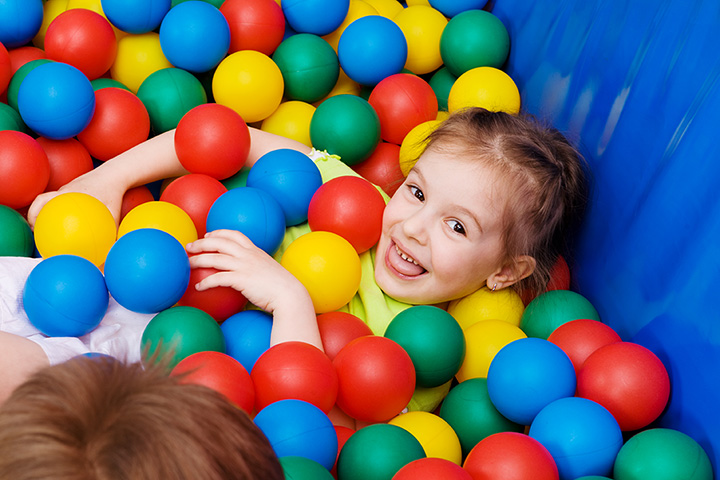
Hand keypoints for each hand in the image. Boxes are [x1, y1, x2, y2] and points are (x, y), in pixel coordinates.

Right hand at [27, 169, 125, 228]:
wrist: (116, 173)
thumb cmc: (115, 193)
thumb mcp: (113, 214)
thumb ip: (110, 233)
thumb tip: (110, 252)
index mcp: (69, 195)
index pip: (44, 202)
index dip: (34, 215)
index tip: (34, 231)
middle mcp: (65, 191)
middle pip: (40, 200)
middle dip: (34, 215)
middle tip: (34, 231)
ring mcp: (68, 188)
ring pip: (48, 198)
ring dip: (43, 211)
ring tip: (44, 227)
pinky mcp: (73, 187)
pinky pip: (59, 197)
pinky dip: (57, 207)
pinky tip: (64, 219)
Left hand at [186, 229, 306, 312]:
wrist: (290, 294)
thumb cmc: (282, 287)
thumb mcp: (270, 270)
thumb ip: (258, 267)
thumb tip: (250, 274)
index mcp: (255, 250)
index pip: (234, 234)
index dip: (218, 233)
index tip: (207, 235)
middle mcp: (248, 255)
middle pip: (220, 242)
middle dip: (201, 243)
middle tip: (189, 247)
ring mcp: (244, 266)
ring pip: (215, 258)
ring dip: (198, 260)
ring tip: (188, 264)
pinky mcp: (241, 279)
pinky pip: (218, 278)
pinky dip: (206, 282)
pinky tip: (199, 287)